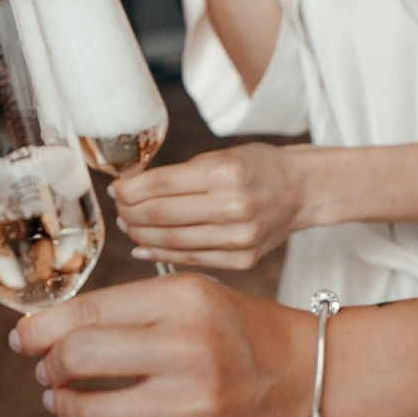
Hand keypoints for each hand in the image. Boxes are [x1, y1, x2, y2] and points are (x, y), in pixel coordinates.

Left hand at [11, 274, 314, 416]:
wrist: (309, 375)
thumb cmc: (242, 334)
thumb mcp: (192, 297)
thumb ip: (127, 310)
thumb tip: (46, 333)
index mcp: (183, 299)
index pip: (86, 311)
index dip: (40, 329)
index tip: (23, 340)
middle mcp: (188, 347)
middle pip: (78, 357)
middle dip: (52, 366)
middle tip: (53, 372)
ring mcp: (194, 403)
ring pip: (91, 412)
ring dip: (66, 408)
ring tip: (69, 402)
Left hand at [112, 143, 316, 269]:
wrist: (301, 190)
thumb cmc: (258, 168)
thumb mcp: (221, 157)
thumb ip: (180, 176)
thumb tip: (132, 191)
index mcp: (225, 173)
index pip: (160, 184)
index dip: (130, 189)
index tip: (116, 189)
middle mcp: (233, 206)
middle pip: (162, 215)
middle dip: (131, 213)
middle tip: (120, 210)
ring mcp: (239, 237)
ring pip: (173, 240)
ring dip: (142, 235)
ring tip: (129, 228)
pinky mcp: (242, 259)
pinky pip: (192, 259)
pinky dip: (162, 255)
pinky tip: (144, 249)